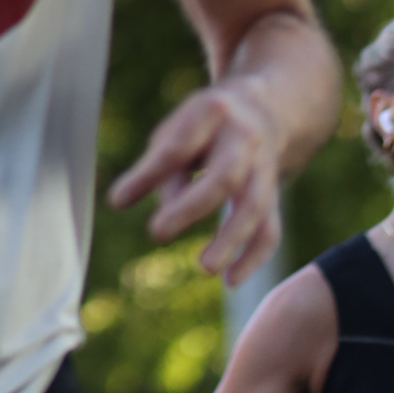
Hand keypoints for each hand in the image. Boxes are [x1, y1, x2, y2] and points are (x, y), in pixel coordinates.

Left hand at [107, 80, 279, 281]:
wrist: (263, 112)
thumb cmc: (203, 127)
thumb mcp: (176, 131)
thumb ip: (163, 168)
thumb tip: (164, 213)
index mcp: (211, 113)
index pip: (178, 147)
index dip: (149, 174)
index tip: (118, 201)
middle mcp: (245, 140)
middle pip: (224, 176)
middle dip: (191, 207)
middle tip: (156, 232)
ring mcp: (265, 168)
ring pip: (254, 207)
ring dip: (231, 241)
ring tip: (204, 269)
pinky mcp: (275, 196)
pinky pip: (270, 229)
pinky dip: (253, 257)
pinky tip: (231, 280)